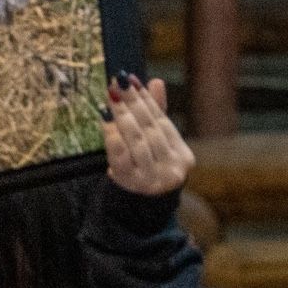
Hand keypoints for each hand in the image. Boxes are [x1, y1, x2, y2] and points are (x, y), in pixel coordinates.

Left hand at [102, 75, 192, 197]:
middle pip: (149, 128)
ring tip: (110, 97)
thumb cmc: (149, 167)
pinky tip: (104, 120)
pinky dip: (112, 136)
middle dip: (132, 103)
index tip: (130, 79)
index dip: (146, 98)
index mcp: (182, 154)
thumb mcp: (156, 144)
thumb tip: (156, 81)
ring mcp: (154, 178)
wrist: (141, 208)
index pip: (162, 120)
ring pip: (137, 140)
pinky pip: (122, 156)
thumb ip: (156, 113)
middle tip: (116, 83)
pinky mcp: (133, 184)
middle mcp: (172, 167)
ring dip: (122, 116)